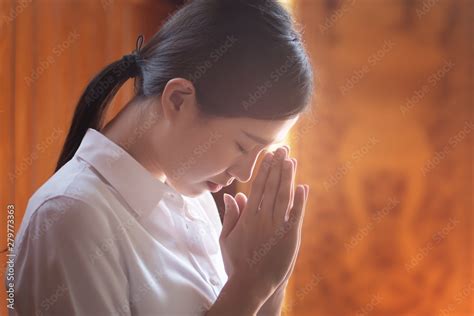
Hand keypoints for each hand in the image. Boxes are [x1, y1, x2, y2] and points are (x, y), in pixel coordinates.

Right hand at [219, 146, 308, 297]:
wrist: (251, 284)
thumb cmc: (236, 262)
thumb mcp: (226, 238)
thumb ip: (231, 215)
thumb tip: (232, 195)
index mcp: (247, 217)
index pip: (257, 187)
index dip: (264, 170)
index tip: (269, 155)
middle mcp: (263, 218)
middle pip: (272, 187)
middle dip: (278, 167)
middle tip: (283, 149)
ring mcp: (277, 227)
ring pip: (283, 197)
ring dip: (288, 177)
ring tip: (291, 160)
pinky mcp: (289, 237)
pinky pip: (295, 215)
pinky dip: (300, 201)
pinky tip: (303, 187)